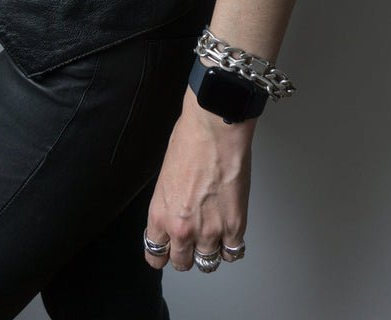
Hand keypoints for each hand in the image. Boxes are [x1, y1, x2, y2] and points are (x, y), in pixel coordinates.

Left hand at [145, 85, 255, 271]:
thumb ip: (169, 202)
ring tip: (214, 235)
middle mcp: (182, 228)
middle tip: (194, 240)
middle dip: (187, 254)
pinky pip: (233, 252)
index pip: (155, 255)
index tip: (169, 249)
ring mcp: (210, 230)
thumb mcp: (165, 176)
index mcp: (160, 214)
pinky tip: (230, 233)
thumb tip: (176, 209)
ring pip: (208, 263)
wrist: (215, 128)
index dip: (164, 253)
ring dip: (211, 250)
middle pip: (182, 263)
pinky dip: (232, 245)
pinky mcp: (235, 225)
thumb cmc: (190, 140)